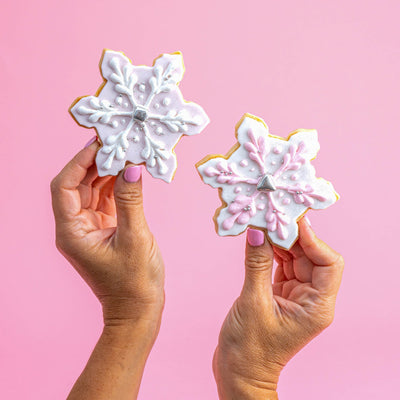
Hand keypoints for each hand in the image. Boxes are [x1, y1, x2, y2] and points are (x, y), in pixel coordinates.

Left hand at [51, 140, 164, 327]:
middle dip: (95, 162)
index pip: (65, 186)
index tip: (99, 143)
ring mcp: (89, 227)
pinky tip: (129, 172)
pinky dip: (117, 184)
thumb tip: (132, 167)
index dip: (79, 162)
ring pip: (93, 189)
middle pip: (78, 184)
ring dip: (108, 171)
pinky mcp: (105, 228)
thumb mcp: (134, 238)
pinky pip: (107, 199)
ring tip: (126, 152)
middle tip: (116, 142)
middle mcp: (75, 227)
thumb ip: (131, 200)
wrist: (138, 309)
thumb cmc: (134, 282)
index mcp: (71, 232)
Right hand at [213, 218, 343, 398]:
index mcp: (317, 306)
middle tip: (275, 213)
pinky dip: (270, 251)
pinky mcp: (280, 293)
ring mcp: (296, 296)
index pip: (329, 263)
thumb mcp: (253, 302)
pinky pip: (280, 265)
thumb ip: (257, 263)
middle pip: (310, 257)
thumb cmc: (249, 348)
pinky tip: (259, 239)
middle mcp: (311, 299)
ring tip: (264, 222)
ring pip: (294, 258)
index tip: (294, 221)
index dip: (314, 240)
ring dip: (280, 241)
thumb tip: (257, 230)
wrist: (238, 373)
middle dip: (294, 235)